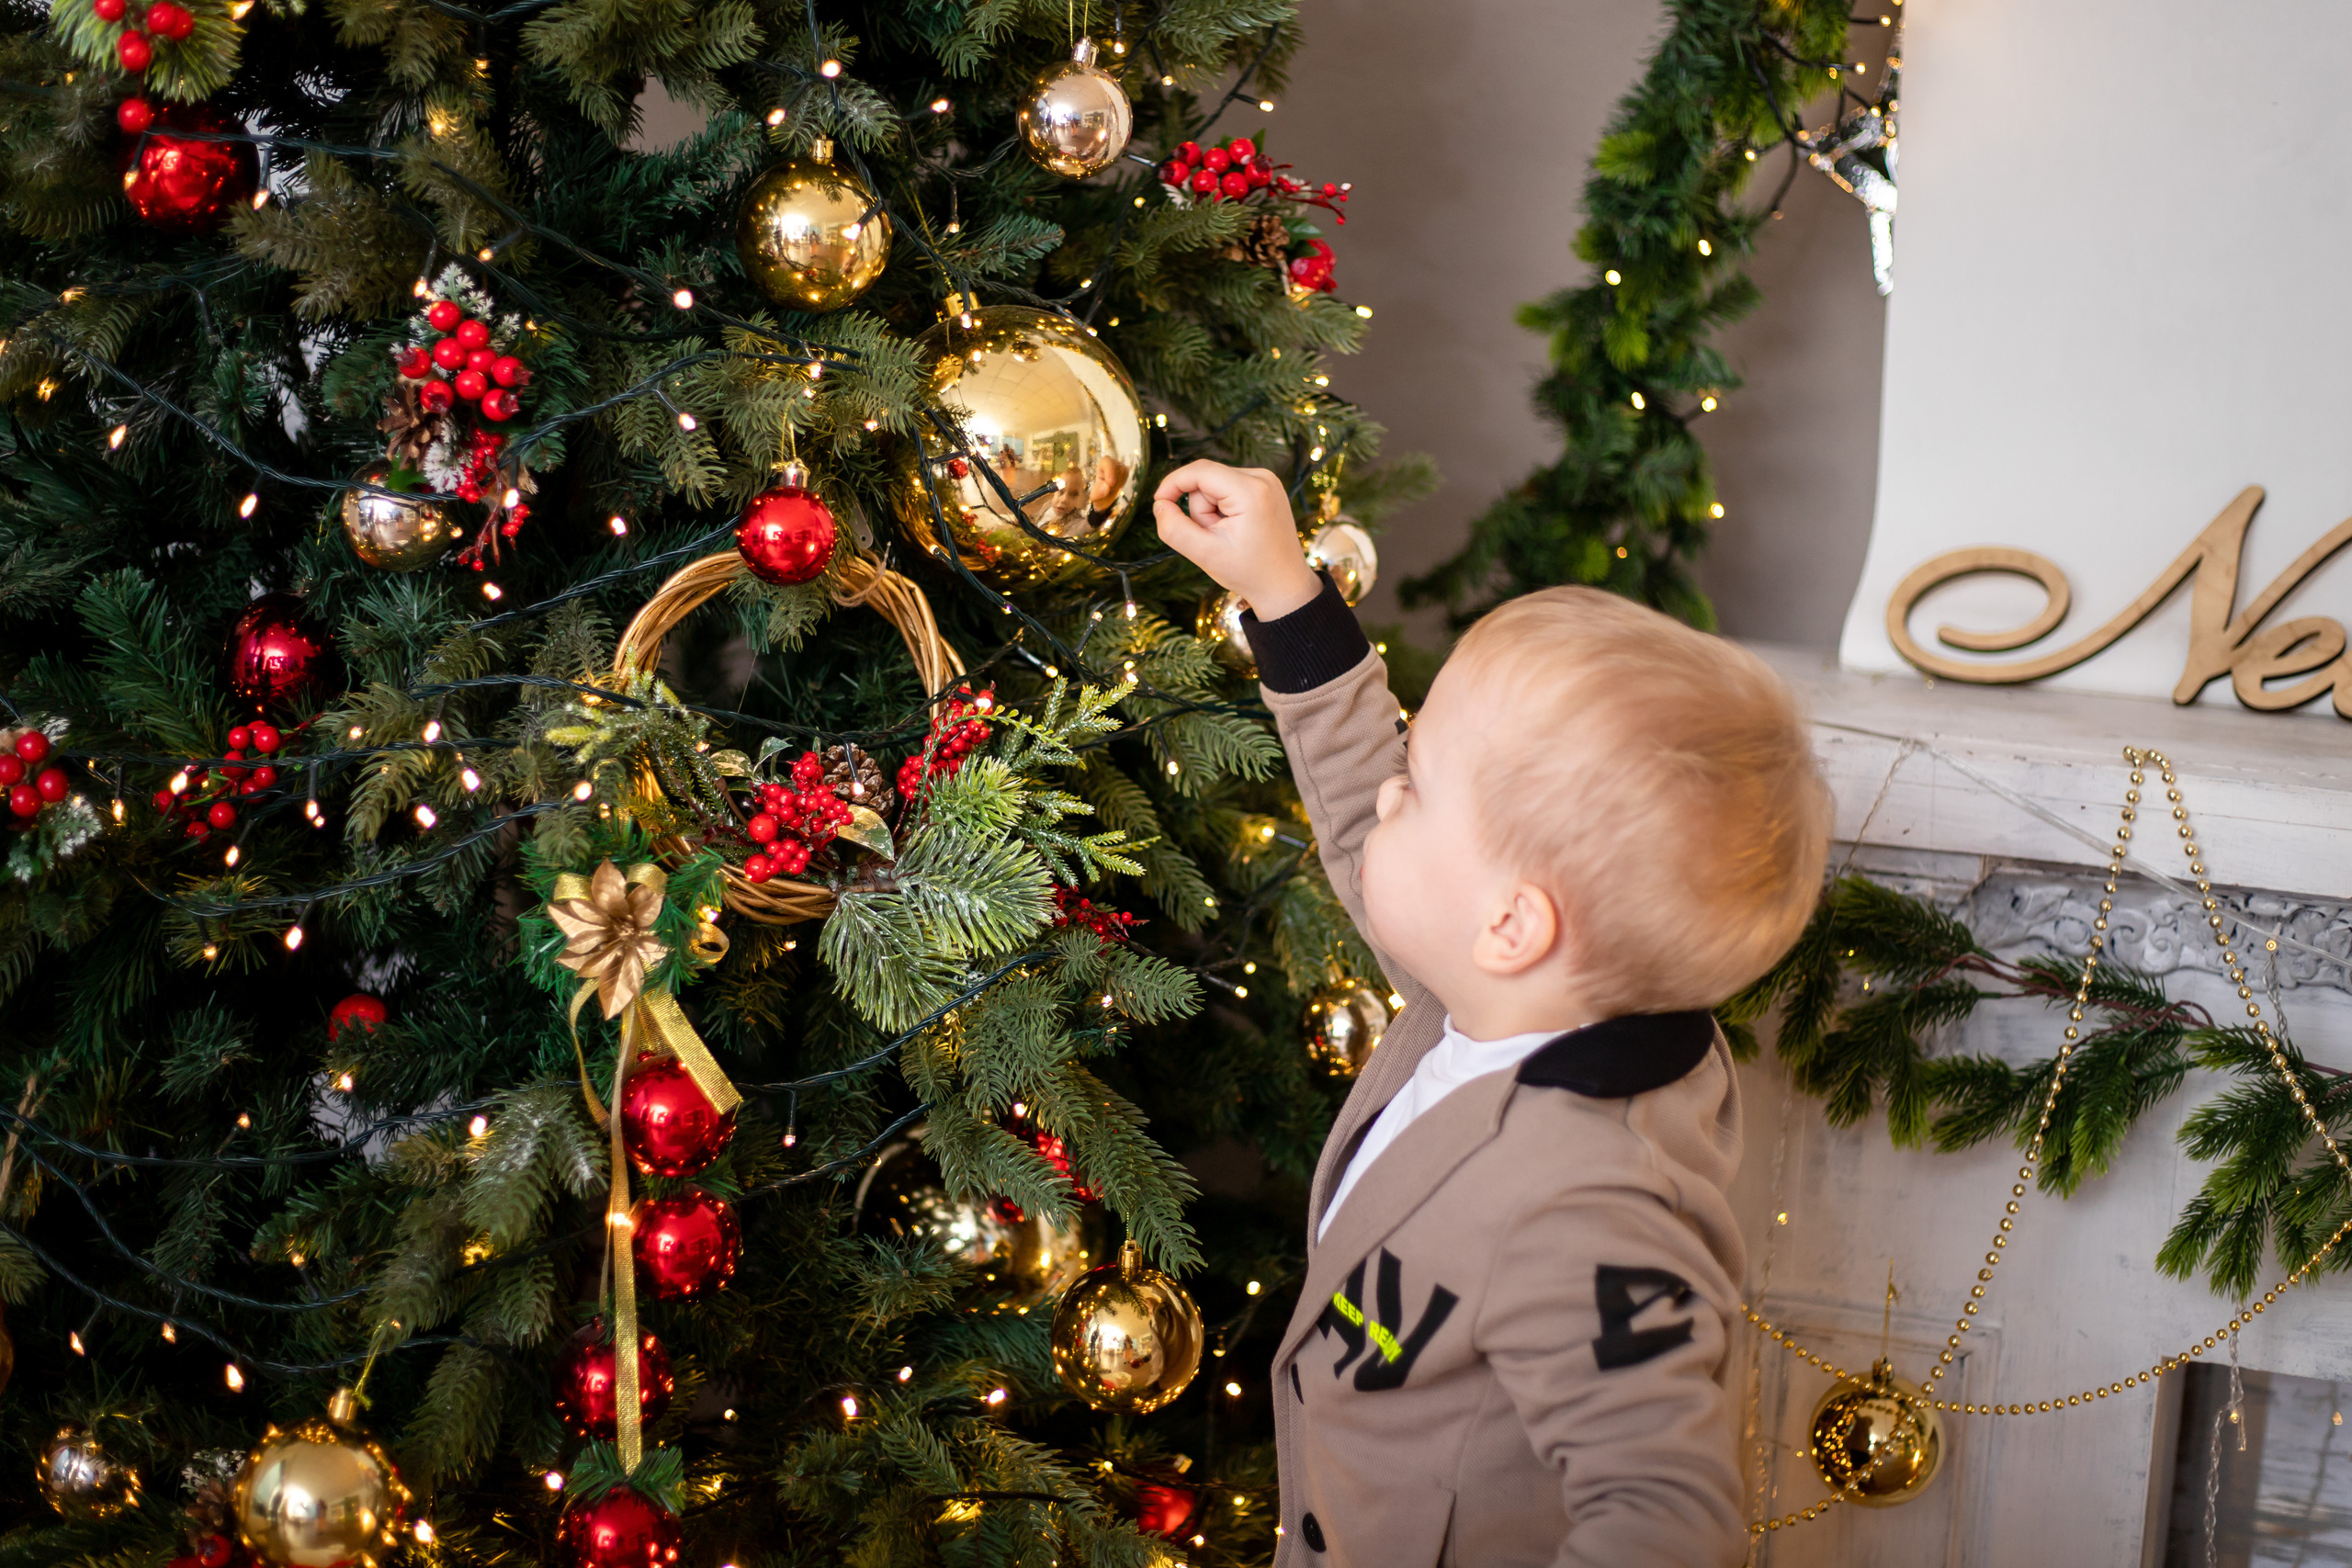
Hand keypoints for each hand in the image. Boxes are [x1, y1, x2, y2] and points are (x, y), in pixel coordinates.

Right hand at [1152, 461, 1322, 619]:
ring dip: (1211, 511)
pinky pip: (1228, 489)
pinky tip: (1236, 530)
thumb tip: (1159, 505)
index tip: (1158, 504)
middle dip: (1200, 509)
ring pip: (1215, 485)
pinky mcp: (1266, 487)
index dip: (1172, 484)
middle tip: (1215, 538)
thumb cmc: (1249, 573)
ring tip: (1227, 537)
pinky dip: (1223, 509)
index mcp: (1251, 490)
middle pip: (1206, 480)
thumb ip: (1175, 529)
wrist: (1284, 586)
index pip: (1199, 471)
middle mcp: (1263, 477)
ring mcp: (1267, 480)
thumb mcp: (1205, 554)